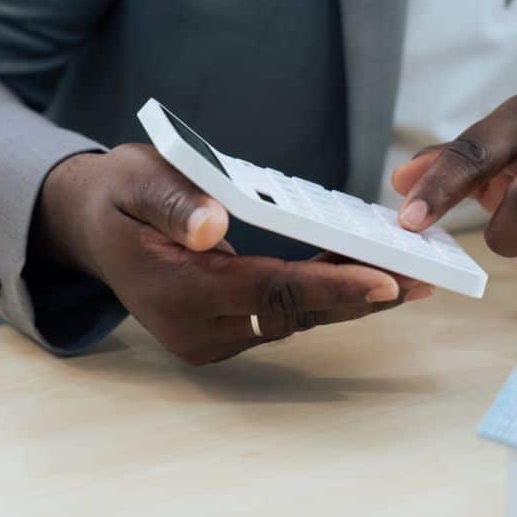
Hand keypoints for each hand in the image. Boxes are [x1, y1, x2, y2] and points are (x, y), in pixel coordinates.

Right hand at [32, 144, 431, 364]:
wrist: (91, 230)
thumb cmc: (118, 195)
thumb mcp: (134, 179)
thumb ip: (173, 201)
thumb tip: (213, 226)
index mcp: (178, 290)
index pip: (268, 292)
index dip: (330, 286)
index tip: (385, 282)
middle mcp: (198, 327)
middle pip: (295, 314)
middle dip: (361, 297)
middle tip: (425, 281)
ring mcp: (212, 337)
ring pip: (296, 318)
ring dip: (351, 298)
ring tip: (412, 278)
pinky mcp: (225, 333)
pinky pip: (285, 314)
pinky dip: (325, 294)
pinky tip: (366, 272)